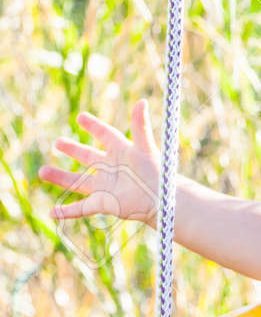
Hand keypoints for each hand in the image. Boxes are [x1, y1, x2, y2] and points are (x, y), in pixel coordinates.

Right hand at [39, 99, 160, 226]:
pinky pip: (81, 208)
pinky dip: (67, 211)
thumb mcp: (146, 148)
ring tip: (42, 172)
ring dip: (60, 178)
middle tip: (57, 143)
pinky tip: (52, 213)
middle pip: (87, 157)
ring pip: (78, 181)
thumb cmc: (158, 174)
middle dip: (72, 150)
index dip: (94, 126)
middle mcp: (111, 168)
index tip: (81, 118)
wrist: (163, 202)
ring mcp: (105, 186)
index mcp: (121, 151)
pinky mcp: (103, 203)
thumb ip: (141, 126)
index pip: (105, 135)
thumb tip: (141, 102)